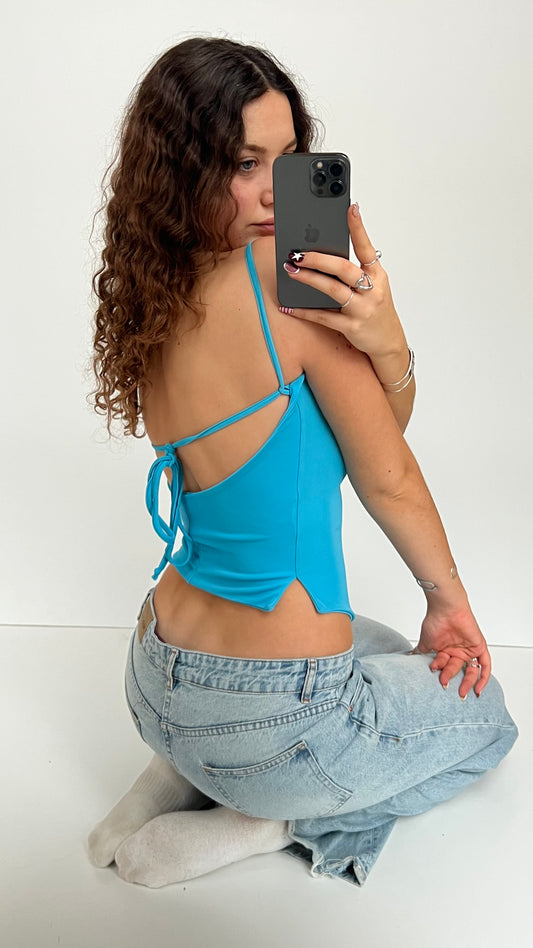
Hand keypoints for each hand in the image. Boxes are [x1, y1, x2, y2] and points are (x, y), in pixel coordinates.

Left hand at [281, 204, 406, 362]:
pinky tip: (290, 306)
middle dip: (319, 258)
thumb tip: (324, 252)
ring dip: (309, 279)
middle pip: (344, 269)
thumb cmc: (376, 309)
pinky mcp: (352, 327)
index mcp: (378, 275)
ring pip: (333, 290)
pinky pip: (324, 317)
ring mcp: (362, 309)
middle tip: (298, 252)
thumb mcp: (373, 286)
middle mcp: (372, 290)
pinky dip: (305, 311)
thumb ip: (355, 270)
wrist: (389, 342)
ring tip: (292, 270)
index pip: (366, 248)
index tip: (350, 208)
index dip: (358, 228)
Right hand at [415, 605, 490, 697]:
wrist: (445, 609)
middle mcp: (458, 650)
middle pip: (457, 671)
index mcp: (446, 650)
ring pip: (470, 670)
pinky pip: (485, 665)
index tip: (440, 685)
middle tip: (444, 685)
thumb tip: (410, 660)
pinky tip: (478, 689)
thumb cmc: (435, 621)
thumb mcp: (425, 642)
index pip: (446, 668)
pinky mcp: (479, 647)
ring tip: (458, 689)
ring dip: (465, 682)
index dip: (444, 677)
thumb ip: (420, 653)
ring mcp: (469, 649)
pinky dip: (483, 677)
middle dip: (451, 679)